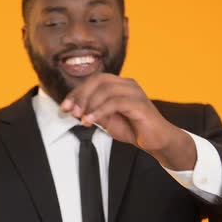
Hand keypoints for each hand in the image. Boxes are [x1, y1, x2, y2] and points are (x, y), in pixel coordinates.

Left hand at [60, 74, 196, 170]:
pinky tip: (89, 120)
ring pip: (106, 89)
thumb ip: (94, 111)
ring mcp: (135, 92)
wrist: (157, 141)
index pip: (94, 81)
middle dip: (81, 95)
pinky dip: (99, 111)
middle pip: (99, 80)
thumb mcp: (107, 120)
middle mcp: (127, 84)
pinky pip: (115, 102)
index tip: (64, 107)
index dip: (77, 92)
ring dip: (89, 104)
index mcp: (120, 84)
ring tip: (80, 119)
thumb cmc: (134, 129)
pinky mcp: (140, 104)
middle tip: (70, 111)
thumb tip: (74, 108)